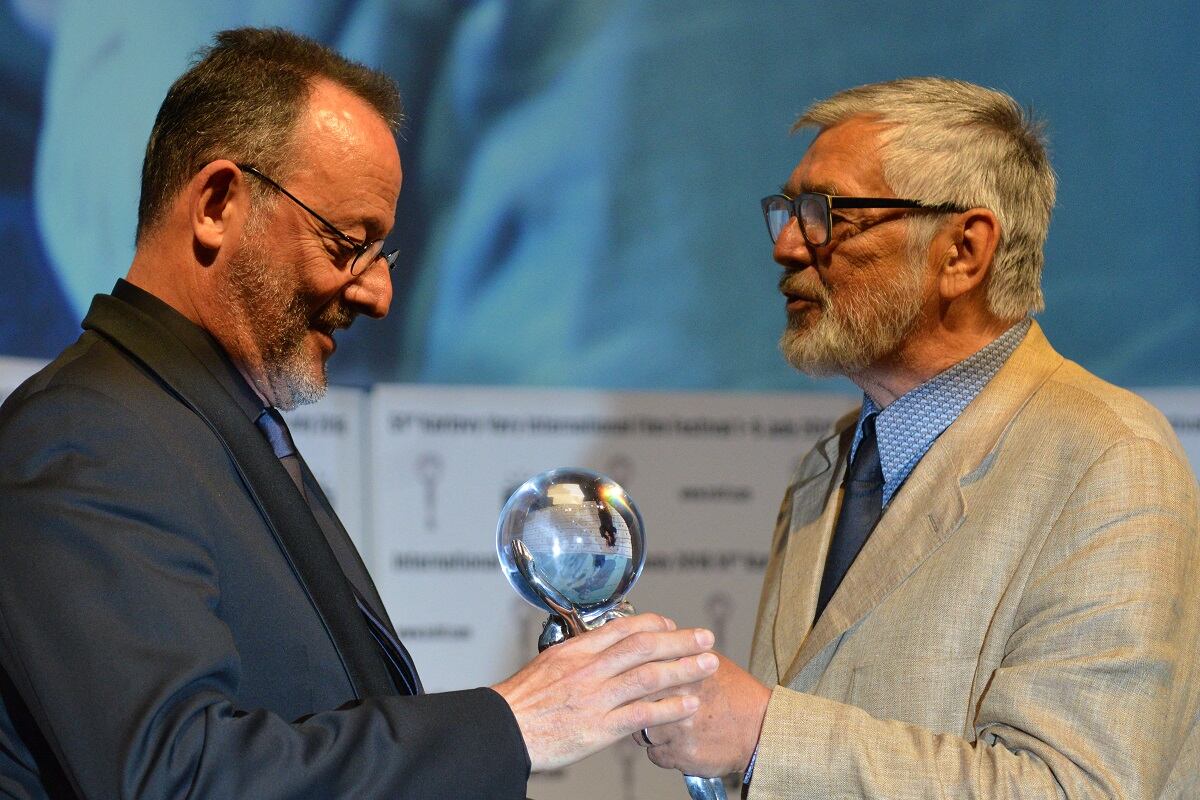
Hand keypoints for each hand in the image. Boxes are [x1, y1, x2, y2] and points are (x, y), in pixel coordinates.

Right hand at [492, 613, 718, 771]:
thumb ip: (579, 658)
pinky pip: (642, 714)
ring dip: (684, 669)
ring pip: (649, 676)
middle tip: (705, 638)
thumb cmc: (520, 702)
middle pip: (644, 646)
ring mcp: (596, 697)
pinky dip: (669, 708)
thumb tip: (600, 651)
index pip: (623, 627)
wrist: (502, 730)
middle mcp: (589, 669)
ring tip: (708, 665)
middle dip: (680, 641)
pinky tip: (689, 704)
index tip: (671, 626)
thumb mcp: (548, 665)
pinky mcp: (599, 727)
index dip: (654, 624)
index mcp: (577, 650)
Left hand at [640, 651, 770, 776]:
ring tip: (668, 726)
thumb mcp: (711, 659)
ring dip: (649, 730)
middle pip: (636, 703)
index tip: (636, 683)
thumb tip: (652, 637)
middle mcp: (679, 700)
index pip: (642, 674)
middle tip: (647, 705)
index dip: (635, 680)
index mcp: (684, 672)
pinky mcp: (682, 755)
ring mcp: (679, 730)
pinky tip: (678, 742)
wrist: (762, 728)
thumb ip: (680, 650)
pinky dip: (663, 751)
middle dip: (637, 705)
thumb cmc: (735, 692)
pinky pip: (655, 754)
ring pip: (642, 732)